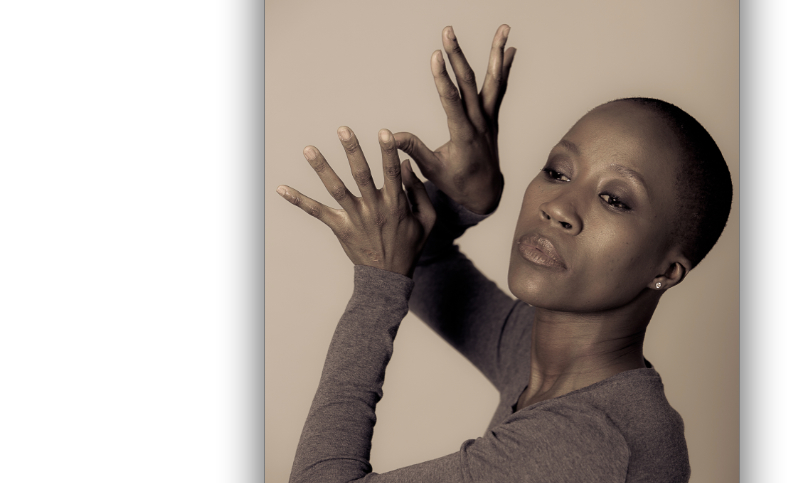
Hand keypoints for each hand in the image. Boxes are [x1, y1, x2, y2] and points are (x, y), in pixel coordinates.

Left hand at [277, 127, 435, 277]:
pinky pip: (316, 212)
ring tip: (308, 148)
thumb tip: (407, 165)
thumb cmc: (410, 245)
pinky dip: (298, 200)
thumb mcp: (427, 219)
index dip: (388, 151)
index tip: (384, 132)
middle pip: (361, 175)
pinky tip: (281, 188)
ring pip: (336, 189)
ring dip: (322, 168)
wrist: (389, 277)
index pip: (391, 173)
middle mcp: (374, 208)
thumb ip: (418, 191)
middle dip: (352, 150)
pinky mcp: (340, 228)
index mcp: (396, 204)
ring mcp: (355, 218)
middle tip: (343, 129)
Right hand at [394, 25, 515, 214]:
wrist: (486, 194)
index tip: (436, 55)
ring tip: (503, 29)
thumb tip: (389, 136)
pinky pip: (499, 89)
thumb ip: (413, 150)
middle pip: (470, 84)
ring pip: (493, 82)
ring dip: (496, 54)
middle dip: (458, 56)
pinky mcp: (492, 118)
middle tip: (448, 32)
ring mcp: (489, 119)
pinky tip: (509, 50)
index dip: (443, 78)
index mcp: (464, 136)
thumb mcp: (432, 170)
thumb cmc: (457, 183)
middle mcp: (480, 124)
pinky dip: (504, 69)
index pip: (452, 102)